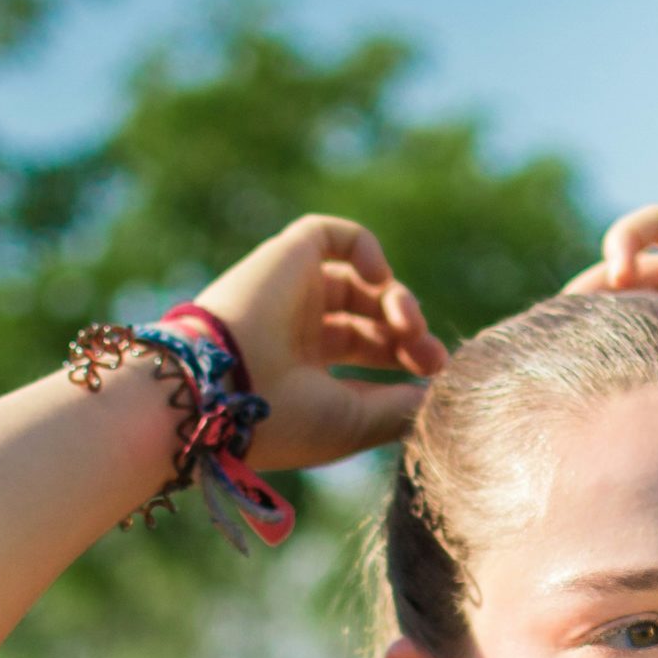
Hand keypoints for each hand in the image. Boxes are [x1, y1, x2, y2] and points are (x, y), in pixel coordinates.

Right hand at [192, 214, 447, 471]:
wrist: (219, 388)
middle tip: (428, 355)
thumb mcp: (354, 423)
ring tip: (406, 324)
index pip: (371, 351)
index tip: (435, 375)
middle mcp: (297, 328)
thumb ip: (399, 407)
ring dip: (398, 300)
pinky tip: (380, 280)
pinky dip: (366, 248)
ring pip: (361, 281)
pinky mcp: (285, 257)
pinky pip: (332, 234)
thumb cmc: (282, 417)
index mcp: (307, 369)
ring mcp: (291, 291)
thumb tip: (438, 393)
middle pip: (373, 317)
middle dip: (410, 334)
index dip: (410, 358)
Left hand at [563, 207, 657, 420]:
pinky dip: (630, 234)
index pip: (635, 339)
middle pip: (625, 299)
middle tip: (558, 332)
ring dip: (602, 277)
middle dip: (589, 312)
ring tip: (586, 302)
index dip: (596, 346)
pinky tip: (617, 266)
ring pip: (635, 260)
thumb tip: (618, 460)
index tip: (561, 369)